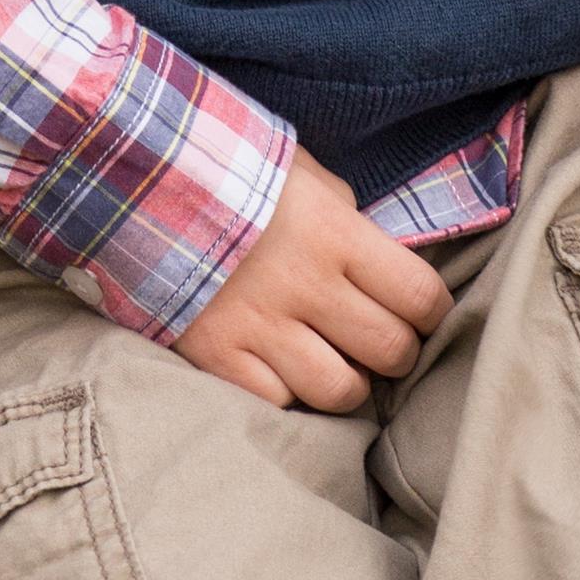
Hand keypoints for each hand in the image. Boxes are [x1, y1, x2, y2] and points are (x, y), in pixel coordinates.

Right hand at [173, 148, 450, 411]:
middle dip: (397, 353)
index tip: (422, 312)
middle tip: (381, 342)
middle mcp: (307, 286)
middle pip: (390, 351)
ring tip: (333, 360)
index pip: (421, 296)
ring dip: (346, 381)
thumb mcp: (309, 179)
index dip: (433, 312)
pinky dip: (286, 393)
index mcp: (337, 234)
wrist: (146, 185)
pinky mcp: (218, 359)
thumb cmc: (240, 176)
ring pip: (339, 391)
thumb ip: (350, 221)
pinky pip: (278, 403)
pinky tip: (280, 366)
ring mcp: (260, 328)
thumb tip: (385, 263)